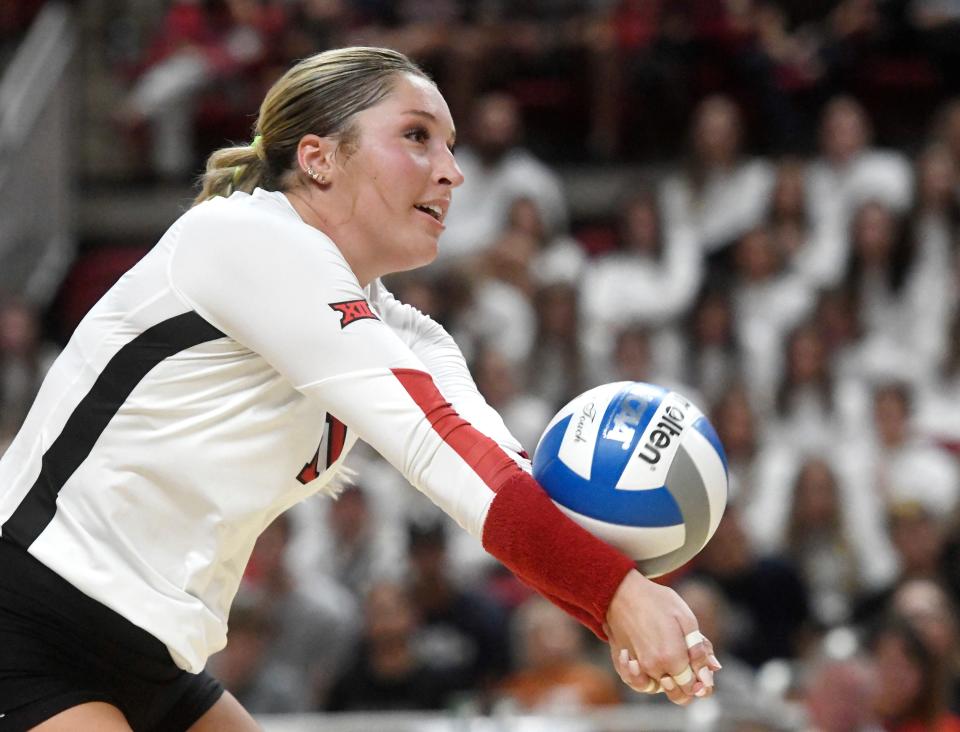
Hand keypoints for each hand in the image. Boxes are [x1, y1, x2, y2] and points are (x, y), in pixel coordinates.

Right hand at [604, 569, 721, 704]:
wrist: (620, 590)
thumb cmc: (656, 601)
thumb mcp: (686, 618)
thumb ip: (699, 650)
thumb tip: (709, 675)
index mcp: (672, 658)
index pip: (692, 686)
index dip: (701, 682)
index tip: (701, 669)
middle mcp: (653, 668)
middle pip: (675, 694)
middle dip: (686, 686)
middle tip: (687, 665)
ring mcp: (635, 667)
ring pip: (655, 690)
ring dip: (665, 683)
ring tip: (666, 659)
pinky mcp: (621, 662)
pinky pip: (633, 682)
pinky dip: (641, 677)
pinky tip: (643, 661)